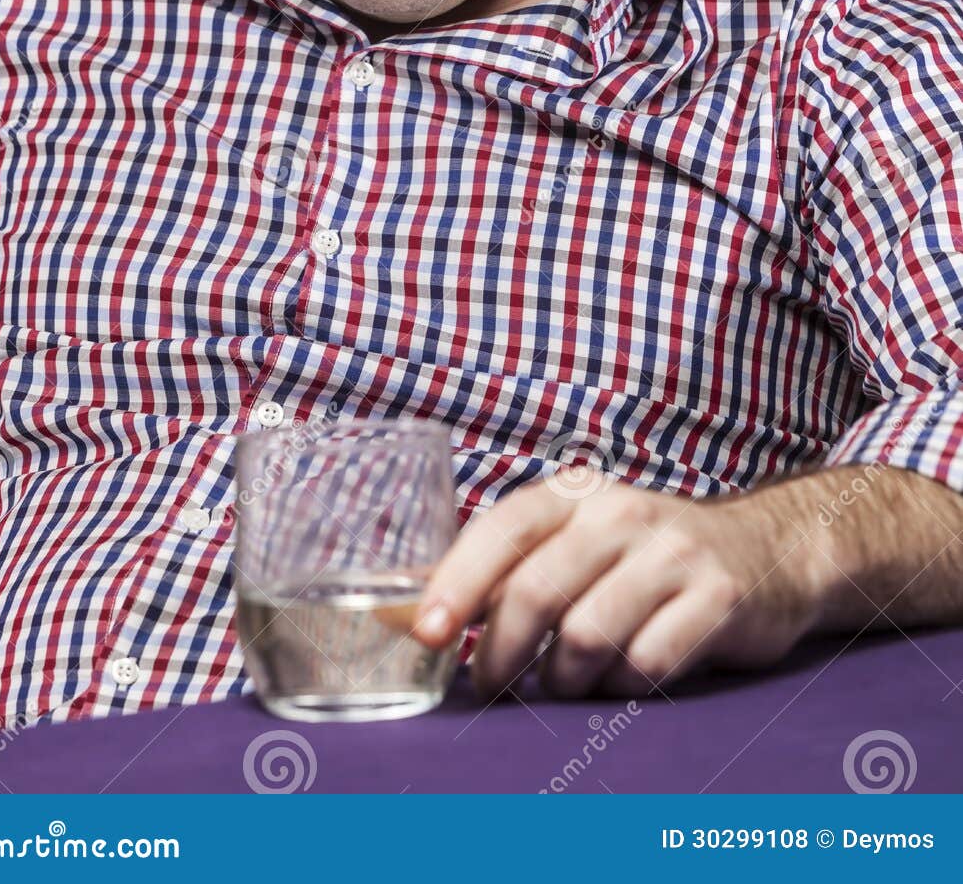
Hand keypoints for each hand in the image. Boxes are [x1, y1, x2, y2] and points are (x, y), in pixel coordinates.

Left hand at [411, 471, 826, 698]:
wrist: (764, 550)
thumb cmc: (643, 556)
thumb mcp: (578, 539)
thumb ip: (509, 569)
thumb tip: (415, 616)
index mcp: (576, 493)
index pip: (503, 528)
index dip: (458, 581)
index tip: (427, 633)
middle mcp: (622, 512)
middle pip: (536, 593)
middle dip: (501, 653)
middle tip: (492, 684)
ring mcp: (674, 552)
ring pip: (586, 637)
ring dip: (565, 678)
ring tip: (567, 681)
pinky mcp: (718, 597)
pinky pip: (647, 663)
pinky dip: (623, 686)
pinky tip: (625, 677)